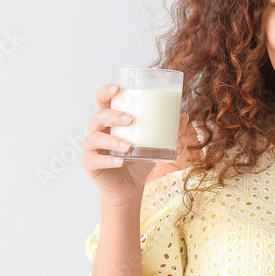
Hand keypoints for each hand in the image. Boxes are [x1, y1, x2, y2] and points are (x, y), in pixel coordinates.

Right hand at [82, 82, 187, 206]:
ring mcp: (91, 147)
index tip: (118, 88)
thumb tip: (184, 117)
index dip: (106, 91)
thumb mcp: (155, 144)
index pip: (102, 100)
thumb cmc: (139, 160)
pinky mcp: (90, 164)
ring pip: (96, 138)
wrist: (130, 187)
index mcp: (110, 120)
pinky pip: (95, 160)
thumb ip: (168, 131)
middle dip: (114, 116)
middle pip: (99, 116)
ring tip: (129, 146)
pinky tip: (120, 162)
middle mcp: (97, 130)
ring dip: (113, 140)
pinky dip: (108, 161)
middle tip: (131, 119)